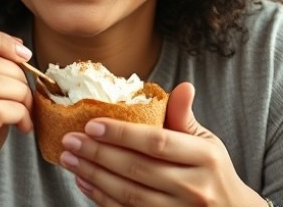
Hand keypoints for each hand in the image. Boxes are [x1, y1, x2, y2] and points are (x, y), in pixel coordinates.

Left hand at [58, 82, 265, 205]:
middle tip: (70, 139)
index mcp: (204, 158)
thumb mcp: (207, 142)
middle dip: (97, 153)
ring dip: (93, 176)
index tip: (92, 124)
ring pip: (128, 194)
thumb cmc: (212, 172)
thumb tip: (183, 86)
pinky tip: (84, 183)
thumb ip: (185, 117)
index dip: (122, 133)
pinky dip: (102, 198)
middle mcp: (194, 188)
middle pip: (137, 169)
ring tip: (70, 159)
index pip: (157, 142)